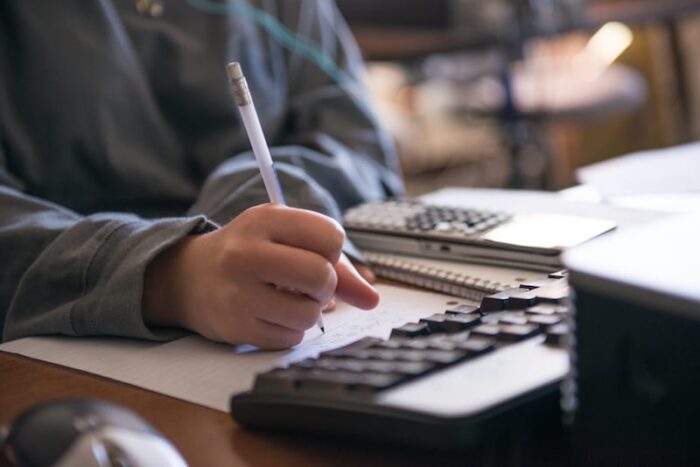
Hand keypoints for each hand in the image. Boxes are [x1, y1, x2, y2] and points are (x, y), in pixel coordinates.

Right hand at [142, 204, 377, 348]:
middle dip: (326, 285)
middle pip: (321, 275)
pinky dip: (291, 330)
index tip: (317, 254)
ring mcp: (238, 292)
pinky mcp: (236, 327)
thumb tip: (372, 297)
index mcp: (264, 219)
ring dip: (309, 312)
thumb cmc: (250, 253)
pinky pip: (290, 338)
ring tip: (289, 300)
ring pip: (310, 314)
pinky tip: (272, 314)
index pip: (330, 235)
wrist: (190, 277)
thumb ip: (335, 264)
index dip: (333, 250)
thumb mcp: (285, 238)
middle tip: (310, 283)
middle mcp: (247, 253)